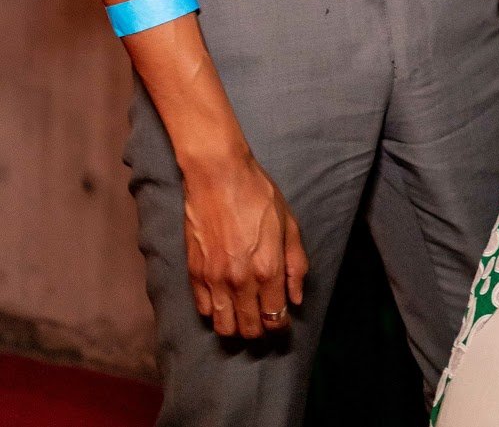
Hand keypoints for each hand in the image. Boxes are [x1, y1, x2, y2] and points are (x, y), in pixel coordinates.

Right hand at [182, 151, 307, 338]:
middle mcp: (241, 281)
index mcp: (268, 269)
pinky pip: (204, 310)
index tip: (282, 319)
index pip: (275, 319)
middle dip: (261, 329)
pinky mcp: (194, 273)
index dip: (281, 325)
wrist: (218, 176)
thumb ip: (296, 264)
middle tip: (264, 317)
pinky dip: (215, 312)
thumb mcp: (289, 224)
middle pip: (250, 329)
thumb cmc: (258, 195)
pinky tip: (224, 300)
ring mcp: (214, 280)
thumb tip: (295, 299)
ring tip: (244, 314)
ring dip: (236, 327)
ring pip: (224, 327)